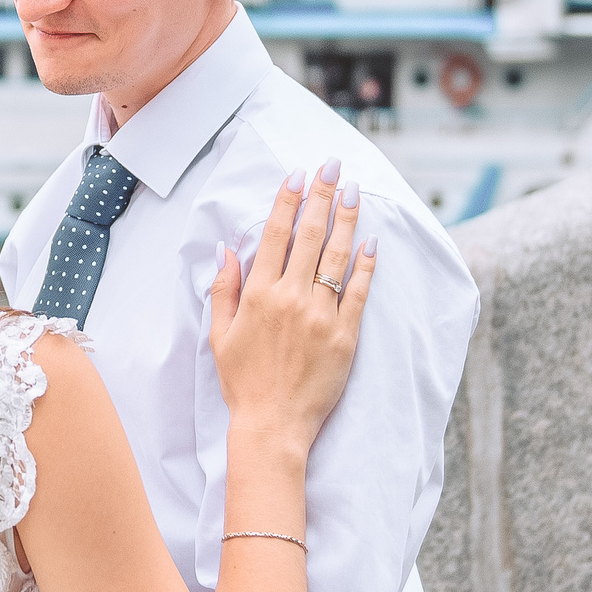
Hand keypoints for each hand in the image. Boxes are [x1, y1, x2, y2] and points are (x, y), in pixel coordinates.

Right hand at [208, 163, 377, 446]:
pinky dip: (366, 264)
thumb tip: (226, 250)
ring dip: (347, 220)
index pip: (276, 236)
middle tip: (332, 167)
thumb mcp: (220, 334)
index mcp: (259, 295)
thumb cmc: (242, 381)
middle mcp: (292, 299)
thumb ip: (224, 289)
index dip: (288, 202)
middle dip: (322, 196)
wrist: (273, 425)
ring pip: (337, 257)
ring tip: (354, 191)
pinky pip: (359, 292)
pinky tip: (371, 241)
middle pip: (311, 236)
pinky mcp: (345, 335)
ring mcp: (322, 316)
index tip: (297, 176)